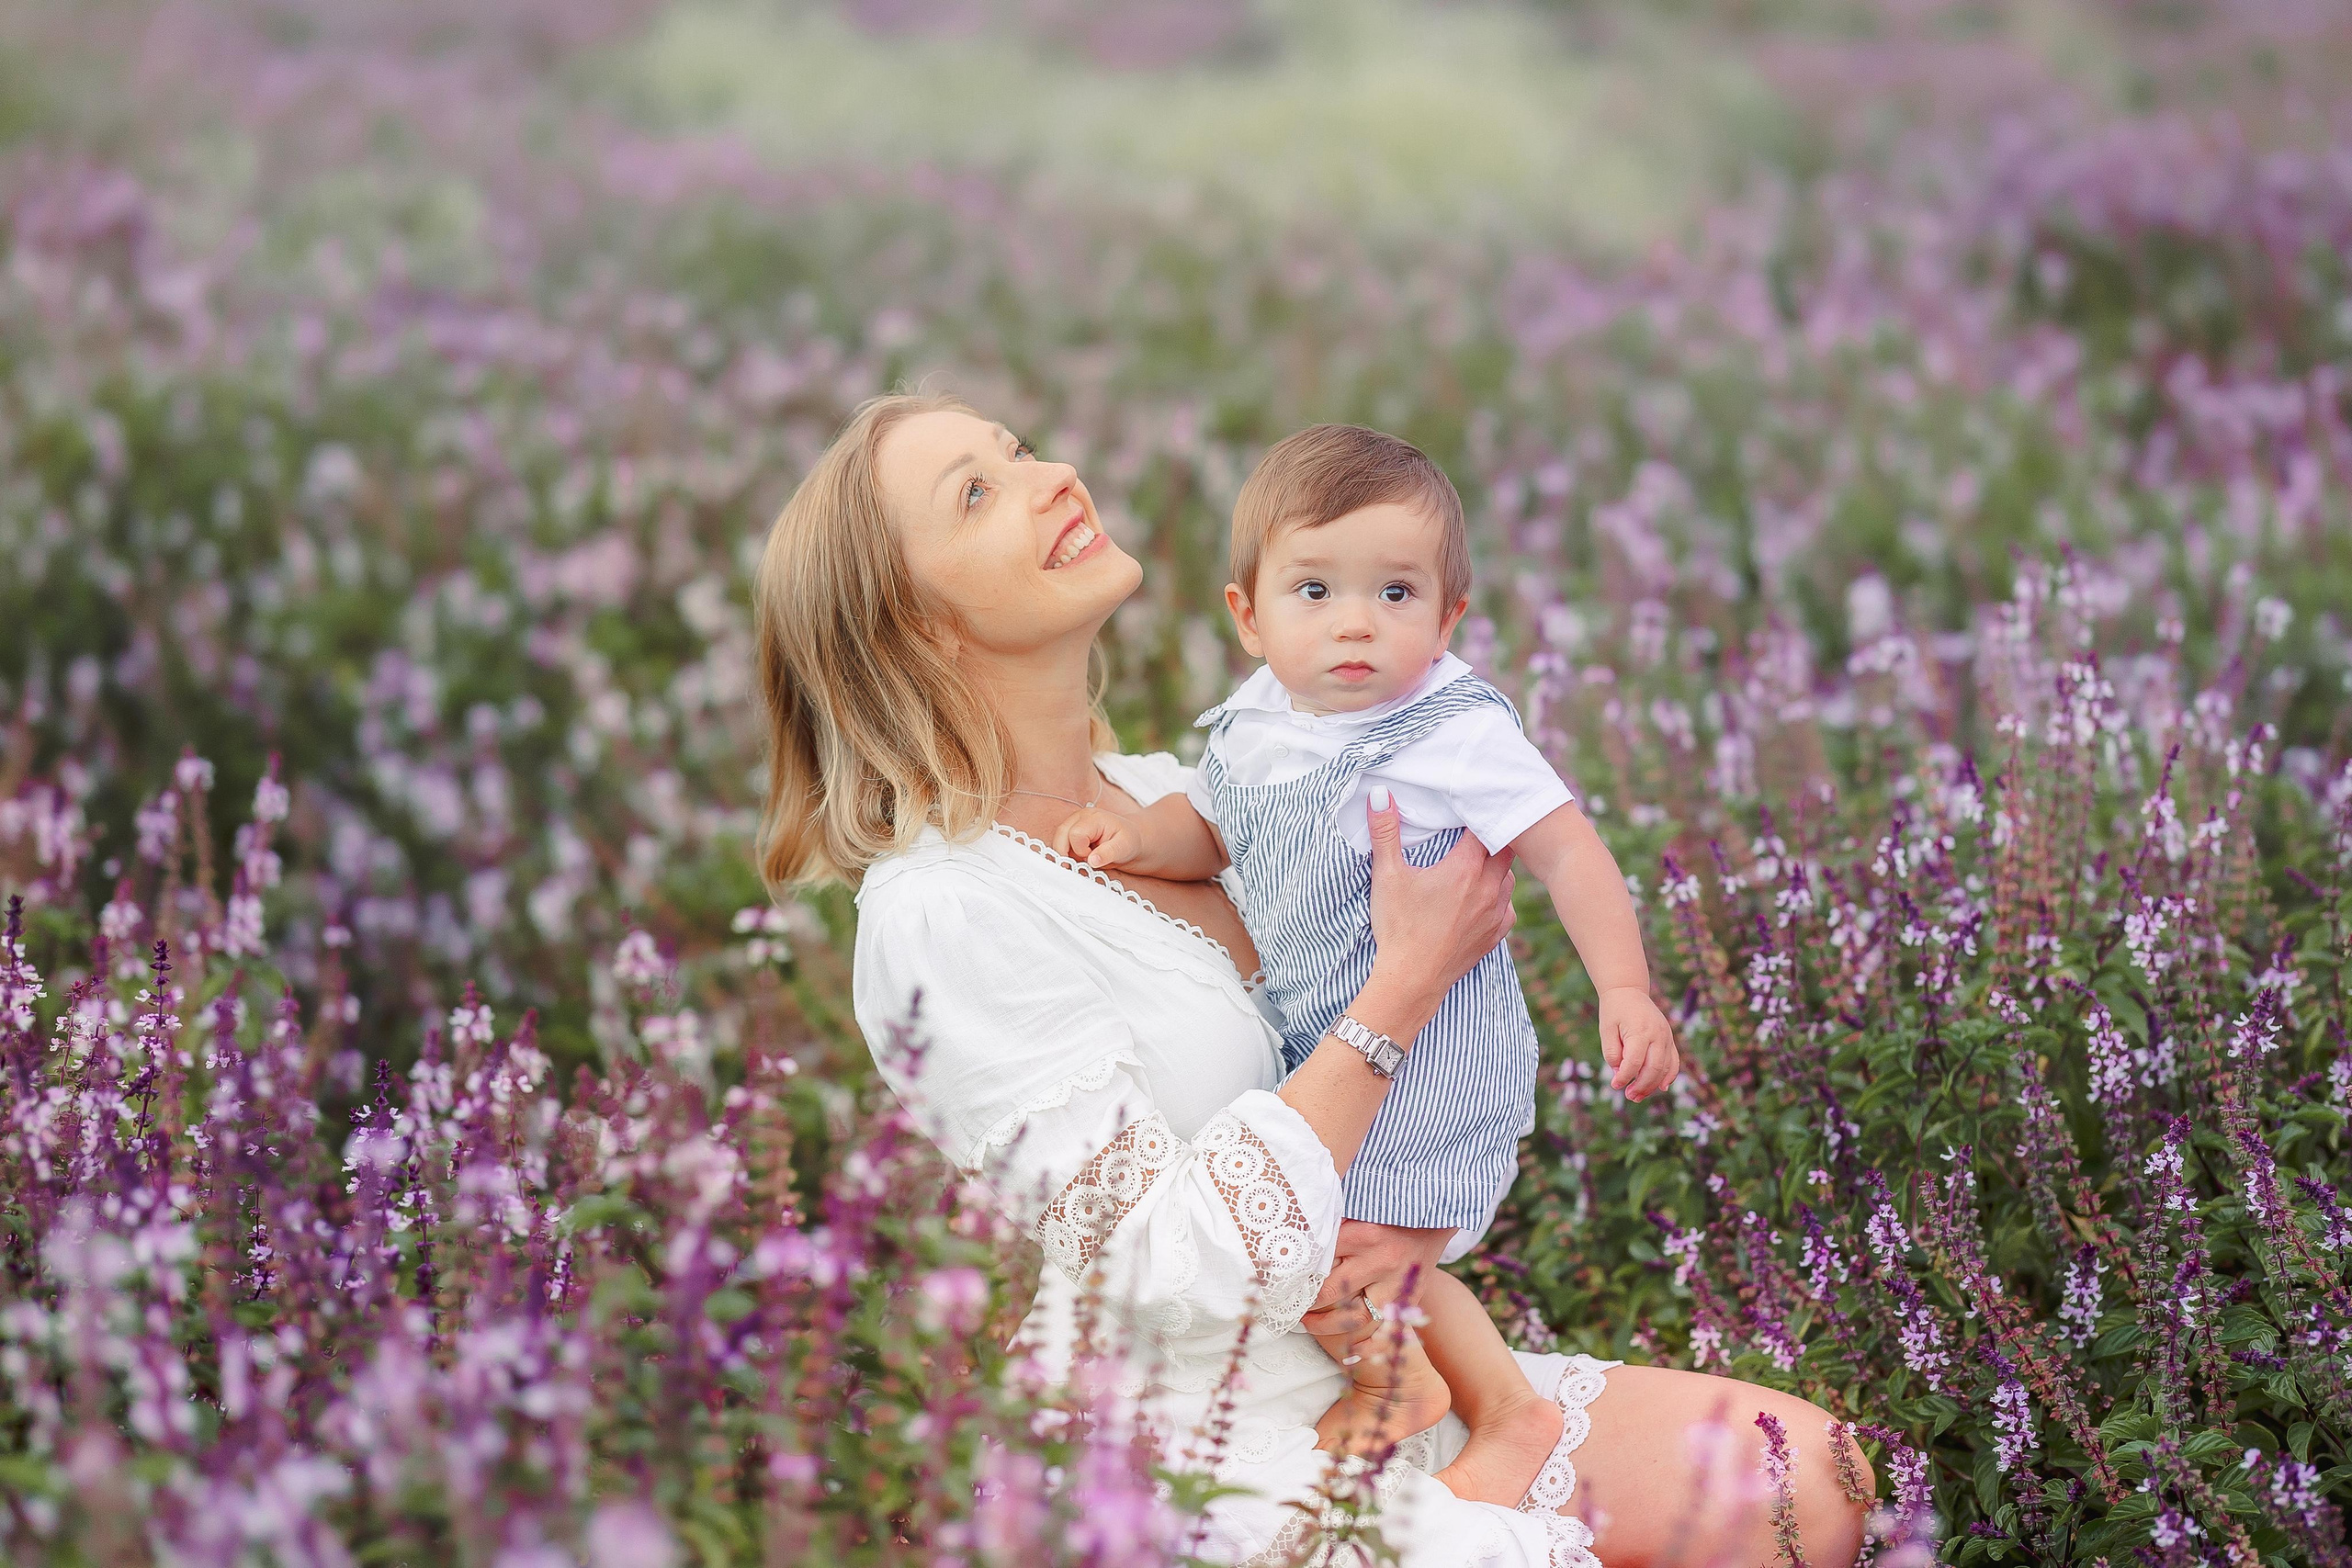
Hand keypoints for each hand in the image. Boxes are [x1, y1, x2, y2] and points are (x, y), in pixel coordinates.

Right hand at [1051, 806, 1140, 869]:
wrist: (1131, 841)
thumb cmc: (1129, 841)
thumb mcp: (1124, 847)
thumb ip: (1108, 853)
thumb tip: (1092, 860)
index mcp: (1094, 817)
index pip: (1076, 834)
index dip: (1081, 850)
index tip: (1093, 858)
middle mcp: (1080, 818)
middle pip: (1060, 835)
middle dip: (1067, 854)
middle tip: (1080, 865)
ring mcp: (1073, 825)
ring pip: (1057, 841)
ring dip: (1065, 855)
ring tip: (1080, 862)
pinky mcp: (1070, 834)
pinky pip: (1060, 846)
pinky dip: (1065, 856)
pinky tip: (1076, 861)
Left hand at [1302, 1220, 1451, 1346]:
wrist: (1435, 1215)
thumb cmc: (1389, 1209)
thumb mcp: (1359, 1206)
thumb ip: (1333, 1220)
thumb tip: (1297, 1233)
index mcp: (1363, 1234)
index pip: (1320, 1260)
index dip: (1298, 1274)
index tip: (1283, 1281)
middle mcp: (1380, 1260)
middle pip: (1332, 1291)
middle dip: (1307, 1303)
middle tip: (1291, 1305)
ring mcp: (1396, 1283)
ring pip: (1356, 1316)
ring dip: (1327, 1326)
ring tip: (1308, 1324)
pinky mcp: (1409, 1297)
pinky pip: (1387, 1330)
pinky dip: (1370, 1346)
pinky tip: (1351, 1351)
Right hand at [1364, 788, 1515, 1022]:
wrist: (1411, 979)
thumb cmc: (1398, 926)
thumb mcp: (1387, 875)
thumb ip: (1385, 832)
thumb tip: (1380, 794)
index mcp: (1466, 868)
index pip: (1485, 827)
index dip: (1479, 814)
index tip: (1472, 806)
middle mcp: (1489, 887)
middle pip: (1505, 849)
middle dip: (1493, 837)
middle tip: (1478, 829)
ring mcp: (1495, 913)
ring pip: (1509, 878)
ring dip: (1497, 867)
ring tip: (1480, 861)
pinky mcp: (1494, 935)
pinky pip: (1508, 908)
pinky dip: (1499, 898)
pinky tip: (1483, 898)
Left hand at [1599, 985, 1679, 1100]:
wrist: (1628, 990)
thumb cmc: (1614, 1011)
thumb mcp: (1606, 1030)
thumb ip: (1612, 1053)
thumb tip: (1620, 1073)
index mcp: (1639, 1031)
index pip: (1634, 1062)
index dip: (1624, 1077)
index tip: (1614, 1085)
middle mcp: (1657, 1034)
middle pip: (1653, 1068)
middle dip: (1641, 1086)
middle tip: (1629, 1096)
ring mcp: (1666, 1036)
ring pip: (1665, 1068)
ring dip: (1653, 1085)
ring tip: (1638, 1095)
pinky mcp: (1669, 1038)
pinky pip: (1674, 1061)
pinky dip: (1669, 1076)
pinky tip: (1661, 1088)